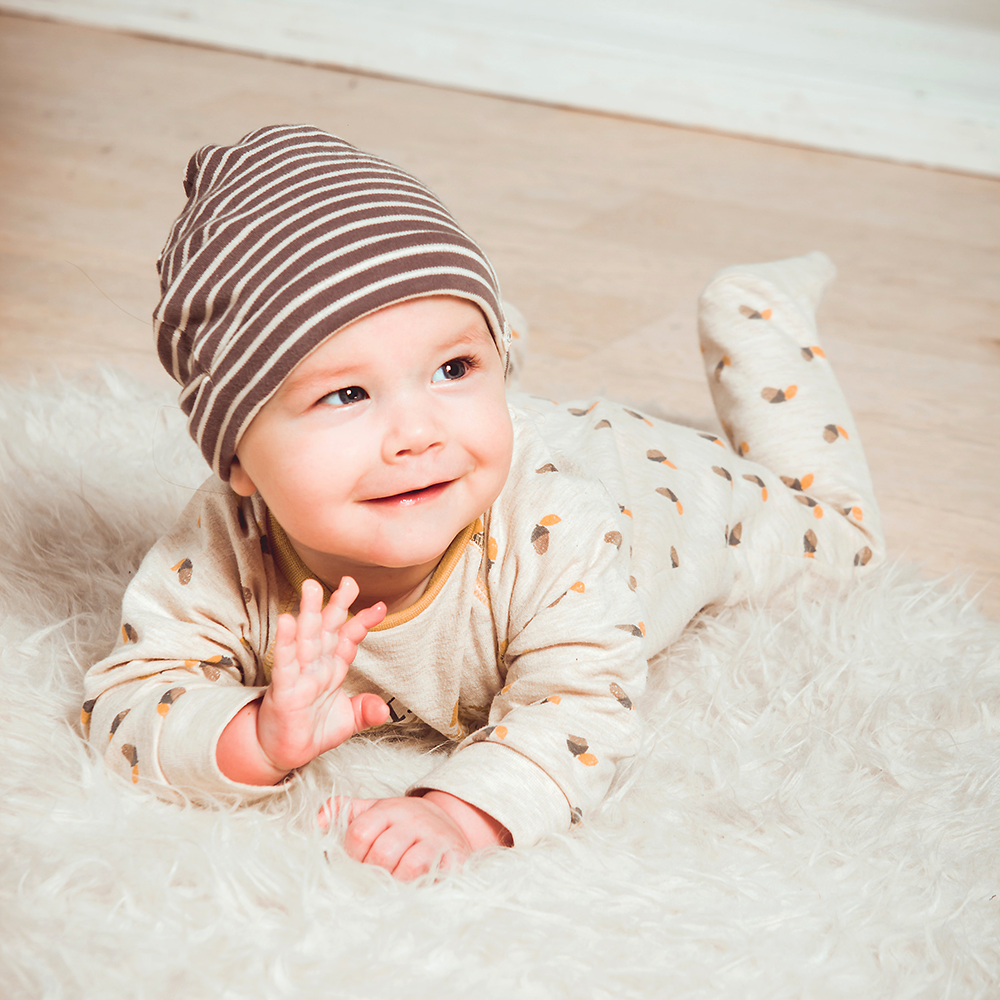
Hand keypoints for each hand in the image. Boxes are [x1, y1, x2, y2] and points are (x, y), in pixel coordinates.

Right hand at [258, 577, 387, 772]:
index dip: (363, 622)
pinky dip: (286, 642)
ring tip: (312, 588)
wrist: (282, 754)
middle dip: (337, 605)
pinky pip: (285, 663)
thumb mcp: (348, 722)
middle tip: (348, 580)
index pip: (348, 639)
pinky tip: (287, 621)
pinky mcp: (283, 690)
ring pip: (306, 639)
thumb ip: (366, 711)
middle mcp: (316, 666)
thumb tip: (384, 709)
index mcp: (332, 669)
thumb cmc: (311, 731)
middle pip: (327, 630)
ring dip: (309, 613)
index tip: (380, 606)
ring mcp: (299, 676)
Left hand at [321, 793, 510, 880]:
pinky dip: (417, 887)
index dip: (352, 855)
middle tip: (373, 878)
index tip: (357, 862)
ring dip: (395, 882)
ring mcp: (435, 838)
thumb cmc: (403, 824)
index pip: (359, 832)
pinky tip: (411, 887)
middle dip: (373, 872)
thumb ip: (343, 812)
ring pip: (407, 867)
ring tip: (391, 883)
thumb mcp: (374, 811)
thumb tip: (316, 822)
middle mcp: (413, 819)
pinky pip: (432, 877)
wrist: (450, 823)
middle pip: (382, 853)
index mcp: (389, 808)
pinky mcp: (454, 856)